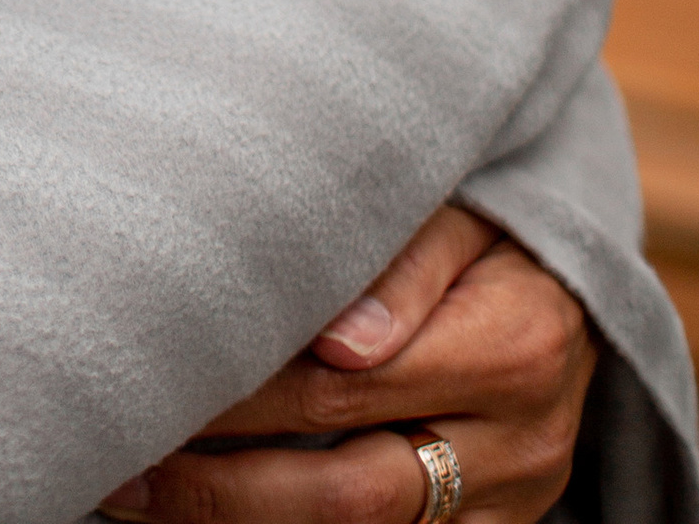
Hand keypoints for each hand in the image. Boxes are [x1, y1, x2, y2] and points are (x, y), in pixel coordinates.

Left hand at [98, 210, 594, 523]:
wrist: (576, 285)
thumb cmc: (491, 224)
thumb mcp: (461, 207)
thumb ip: (399, 260)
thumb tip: (334, 340)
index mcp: (512, 349)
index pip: (347, 389)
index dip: (243, 393)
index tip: (153, 378)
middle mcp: (518, 445)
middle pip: (350, 491)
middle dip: (224, 487)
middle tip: (122, 464)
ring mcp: (508, 504)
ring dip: (242, 521)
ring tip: (141, 492)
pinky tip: (211, 509)